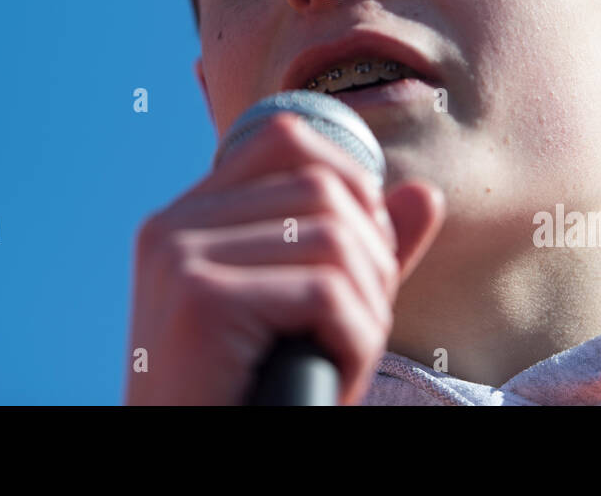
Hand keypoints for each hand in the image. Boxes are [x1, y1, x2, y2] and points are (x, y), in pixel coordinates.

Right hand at [125, 113, 444, 404]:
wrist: (192, 467)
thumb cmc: (251, 397)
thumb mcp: (311, 315)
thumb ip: (360, 252)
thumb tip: (427, 193)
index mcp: (184, 218)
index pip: (284, 139)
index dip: (349, 181)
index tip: (364, 252)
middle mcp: (173, 225)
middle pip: (323, 189)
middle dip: (371, 259)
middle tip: (360, 323)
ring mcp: (180, 259)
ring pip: (334, 239)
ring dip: (367, 307)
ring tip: (343, 355)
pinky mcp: (203, 301)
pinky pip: (326, 293)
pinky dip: (354, 341)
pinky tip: (331, 374)